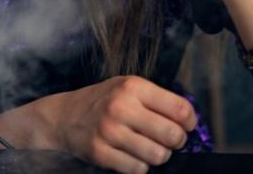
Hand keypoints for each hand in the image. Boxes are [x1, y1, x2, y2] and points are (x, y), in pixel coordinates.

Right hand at [0, 76, 195, 172]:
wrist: (63, 116)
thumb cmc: (103, 102)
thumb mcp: (127, 88)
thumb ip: (157, 100)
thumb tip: (189, 122)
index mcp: (132, 87)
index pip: (180, 109)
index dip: (189, 122)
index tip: (185, 126)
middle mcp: (121, 106)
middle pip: (173, 135)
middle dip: (175, 142)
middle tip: (166, 140)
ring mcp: (109, 130)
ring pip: (158, 156)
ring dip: (157, 156)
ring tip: (147, 148)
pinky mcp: (100, 152)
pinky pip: (138, 169)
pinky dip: (139, 166)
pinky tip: (130, 155)